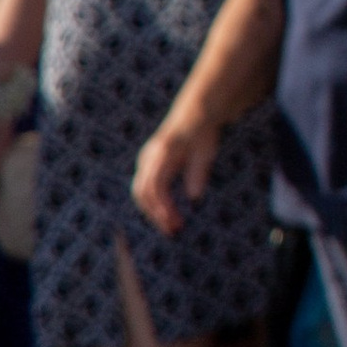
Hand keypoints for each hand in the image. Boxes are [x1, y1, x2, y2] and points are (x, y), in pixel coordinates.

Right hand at [133, 109, 218, 236]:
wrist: (194, 115)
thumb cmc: (202, 134)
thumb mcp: (205, 152)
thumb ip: (198, 173)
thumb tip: (195, 198)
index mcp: (162, 153)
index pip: (155, 186)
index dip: (162, 207)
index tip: (174, 222)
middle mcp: (149, 157)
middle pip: (142, 192)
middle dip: (156, 214)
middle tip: (174, 231)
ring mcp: (145, 160)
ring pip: (141, 193)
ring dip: (154, 212)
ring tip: (173, 227)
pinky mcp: (147, 165)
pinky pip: (145, 188)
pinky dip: (154, 204)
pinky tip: (169, 215)